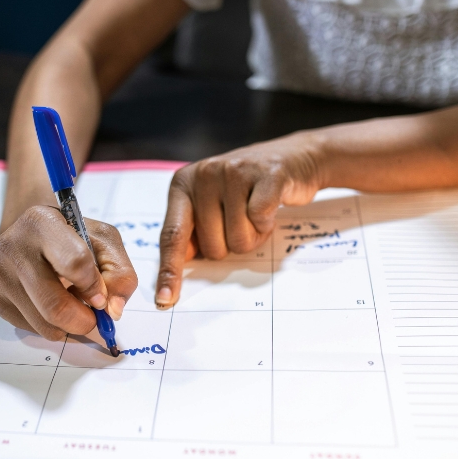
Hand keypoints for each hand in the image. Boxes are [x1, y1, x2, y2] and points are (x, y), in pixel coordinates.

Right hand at [0, 206, 138, 339]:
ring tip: (73, 305)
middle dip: (83, 320)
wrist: (34, 233)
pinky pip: (30, 328)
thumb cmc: (72, 236)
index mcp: (41, 222)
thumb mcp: (104, 241)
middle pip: (53, 305)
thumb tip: (113, 310)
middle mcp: (13, 246)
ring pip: (42, 323)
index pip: (75, 263)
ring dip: (67, 326)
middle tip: (94, 319)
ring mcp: (0, 273)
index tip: (101, 296)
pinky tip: (52, 303)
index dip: (94, 287)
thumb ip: (119, 273)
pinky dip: (49, 325)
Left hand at [155, 133, 323, 307]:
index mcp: (182, 184)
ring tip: (256, 213)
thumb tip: (177, 268)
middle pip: (212, 247)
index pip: (172, 236)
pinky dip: (268, 224)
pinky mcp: (266, 174)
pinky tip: (270, 208)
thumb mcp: (210, 204)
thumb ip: (191, 231)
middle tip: (242, 220)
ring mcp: (234, 171)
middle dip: (231, 245)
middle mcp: (203, 174)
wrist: (292, 158)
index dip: (170, 270)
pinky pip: (260, 220)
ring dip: (253, 236)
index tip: (165, 300)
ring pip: (238, 239)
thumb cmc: (245, 191)